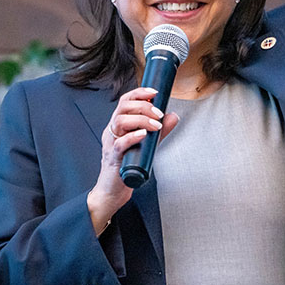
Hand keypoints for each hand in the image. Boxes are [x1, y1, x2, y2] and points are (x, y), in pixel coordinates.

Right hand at [86, 87, 179, 231]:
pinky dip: (132, 136)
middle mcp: (112, 131)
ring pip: (120, 121)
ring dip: (141, 119)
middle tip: (159, 113)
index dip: (139, 93)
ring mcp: (111, 144)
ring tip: (156, 125)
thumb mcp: (146, 145)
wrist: (113, 191)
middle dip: (144, 106)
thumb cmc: (127, 166)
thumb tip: (173, 116)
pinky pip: (120, 143)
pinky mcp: (113, 158)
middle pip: (123, 107)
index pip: (125, 101)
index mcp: (118, 125)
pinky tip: (144, 135)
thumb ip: (159, 131)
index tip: (155, 93)